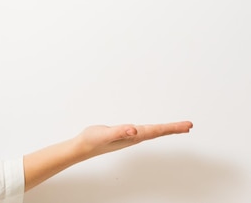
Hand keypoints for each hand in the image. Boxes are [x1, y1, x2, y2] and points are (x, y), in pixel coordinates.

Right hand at [76, 120, 193, 158]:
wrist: (83, 147)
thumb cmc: (93, 140)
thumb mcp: (105, 134)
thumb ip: (119, 131)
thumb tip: (134, 129)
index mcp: (133, 136)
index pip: (156, 131)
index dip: (172, 128)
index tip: (187, 126)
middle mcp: (134, 137)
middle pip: (159, 132)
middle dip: (174, 129)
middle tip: (189, 125)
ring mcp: (131, 137)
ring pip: (153, 132)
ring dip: (166, 129)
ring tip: (178, 127)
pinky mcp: (125, 134)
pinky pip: (145, 131)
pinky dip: (155, 129)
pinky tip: (154, 129)